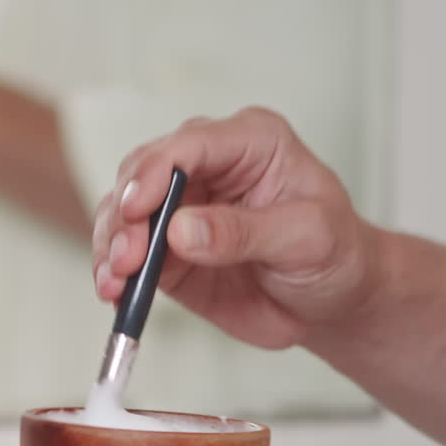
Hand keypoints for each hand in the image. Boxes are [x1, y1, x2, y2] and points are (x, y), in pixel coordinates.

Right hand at [91, 107, 382, 349]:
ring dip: (110, 245)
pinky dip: (113, 273)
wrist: (334, 303)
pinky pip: (128, 254)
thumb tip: (180, 231)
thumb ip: (243, 233)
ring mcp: (182, 208)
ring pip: (123, 212)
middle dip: (125, 215)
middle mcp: (208, 167)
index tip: (136, 210)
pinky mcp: (168, 251)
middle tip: (125, 259)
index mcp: (250, 142)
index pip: (189, 145)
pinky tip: (114, 294)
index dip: (154, 173)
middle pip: (143, 173)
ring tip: (114, 283)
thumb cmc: (335, 255)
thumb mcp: (306, 238)